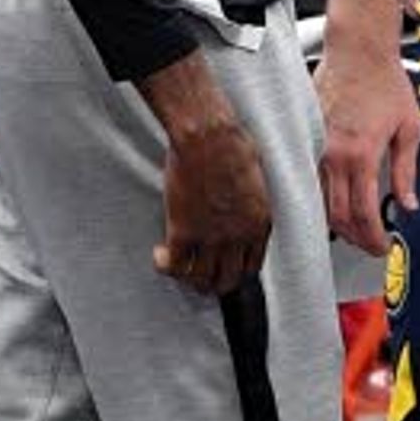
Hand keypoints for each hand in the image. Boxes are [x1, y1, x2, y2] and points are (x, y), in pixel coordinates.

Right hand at [153, 109, 270, 297]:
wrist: (208, 138)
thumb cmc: (233, 145)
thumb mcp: (256, 179)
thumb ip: (250, 201)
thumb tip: (239, 206)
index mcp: (259, 224)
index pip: (251, 266)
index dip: (236, 270)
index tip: (224, 266)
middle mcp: (238, 237)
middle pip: (227, 279)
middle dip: (213, 283)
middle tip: (199, 276)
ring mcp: (210, 237)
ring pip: (200, 278)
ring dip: (188, 278)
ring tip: (179, 268)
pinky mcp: (182, 231)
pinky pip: (174, 265)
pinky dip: (165, 265)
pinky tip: (160, 254)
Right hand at [316, 39, 419, 256]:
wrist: (357, 52)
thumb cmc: (384, 83)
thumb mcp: (409, 129)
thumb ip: (407, 171)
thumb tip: (409, 203)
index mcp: (362, 155)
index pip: (364, 213)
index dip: (373, 237)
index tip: (382, 245)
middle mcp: (334, 155)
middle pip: (338, 216)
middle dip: (355, 237)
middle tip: (370, 244)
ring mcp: (316, 147)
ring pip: (320, 201)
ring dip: (337, 222)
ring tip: (356, 229)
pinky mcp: (307, 138)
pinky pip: (311, 180)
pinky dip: (322, 199)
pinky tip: (335, 203)